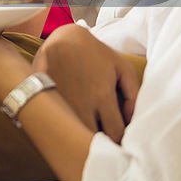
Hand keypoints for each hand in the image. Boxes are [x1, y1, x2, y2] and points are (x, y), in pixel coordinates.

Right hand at [35, 24, 139, 142]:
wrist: (62, 38)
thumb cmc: (94, 52)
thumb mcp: (121, 66)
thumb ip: (133, 94)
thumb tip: (132, 119)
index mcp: (102, 96)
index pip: (116, 134)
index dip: (121, 140)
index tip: (120, 138)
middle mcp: (80, 104)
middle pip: (93, 141)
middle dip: (102, 143)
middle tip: (106, 138)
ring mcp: (61, 104)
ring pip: (74, 136)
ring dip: (83, 136)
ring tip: (89, 130)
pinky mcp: (46, 102)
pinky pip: (58, 125)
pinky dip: (66, 128)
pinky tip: (72, 122)